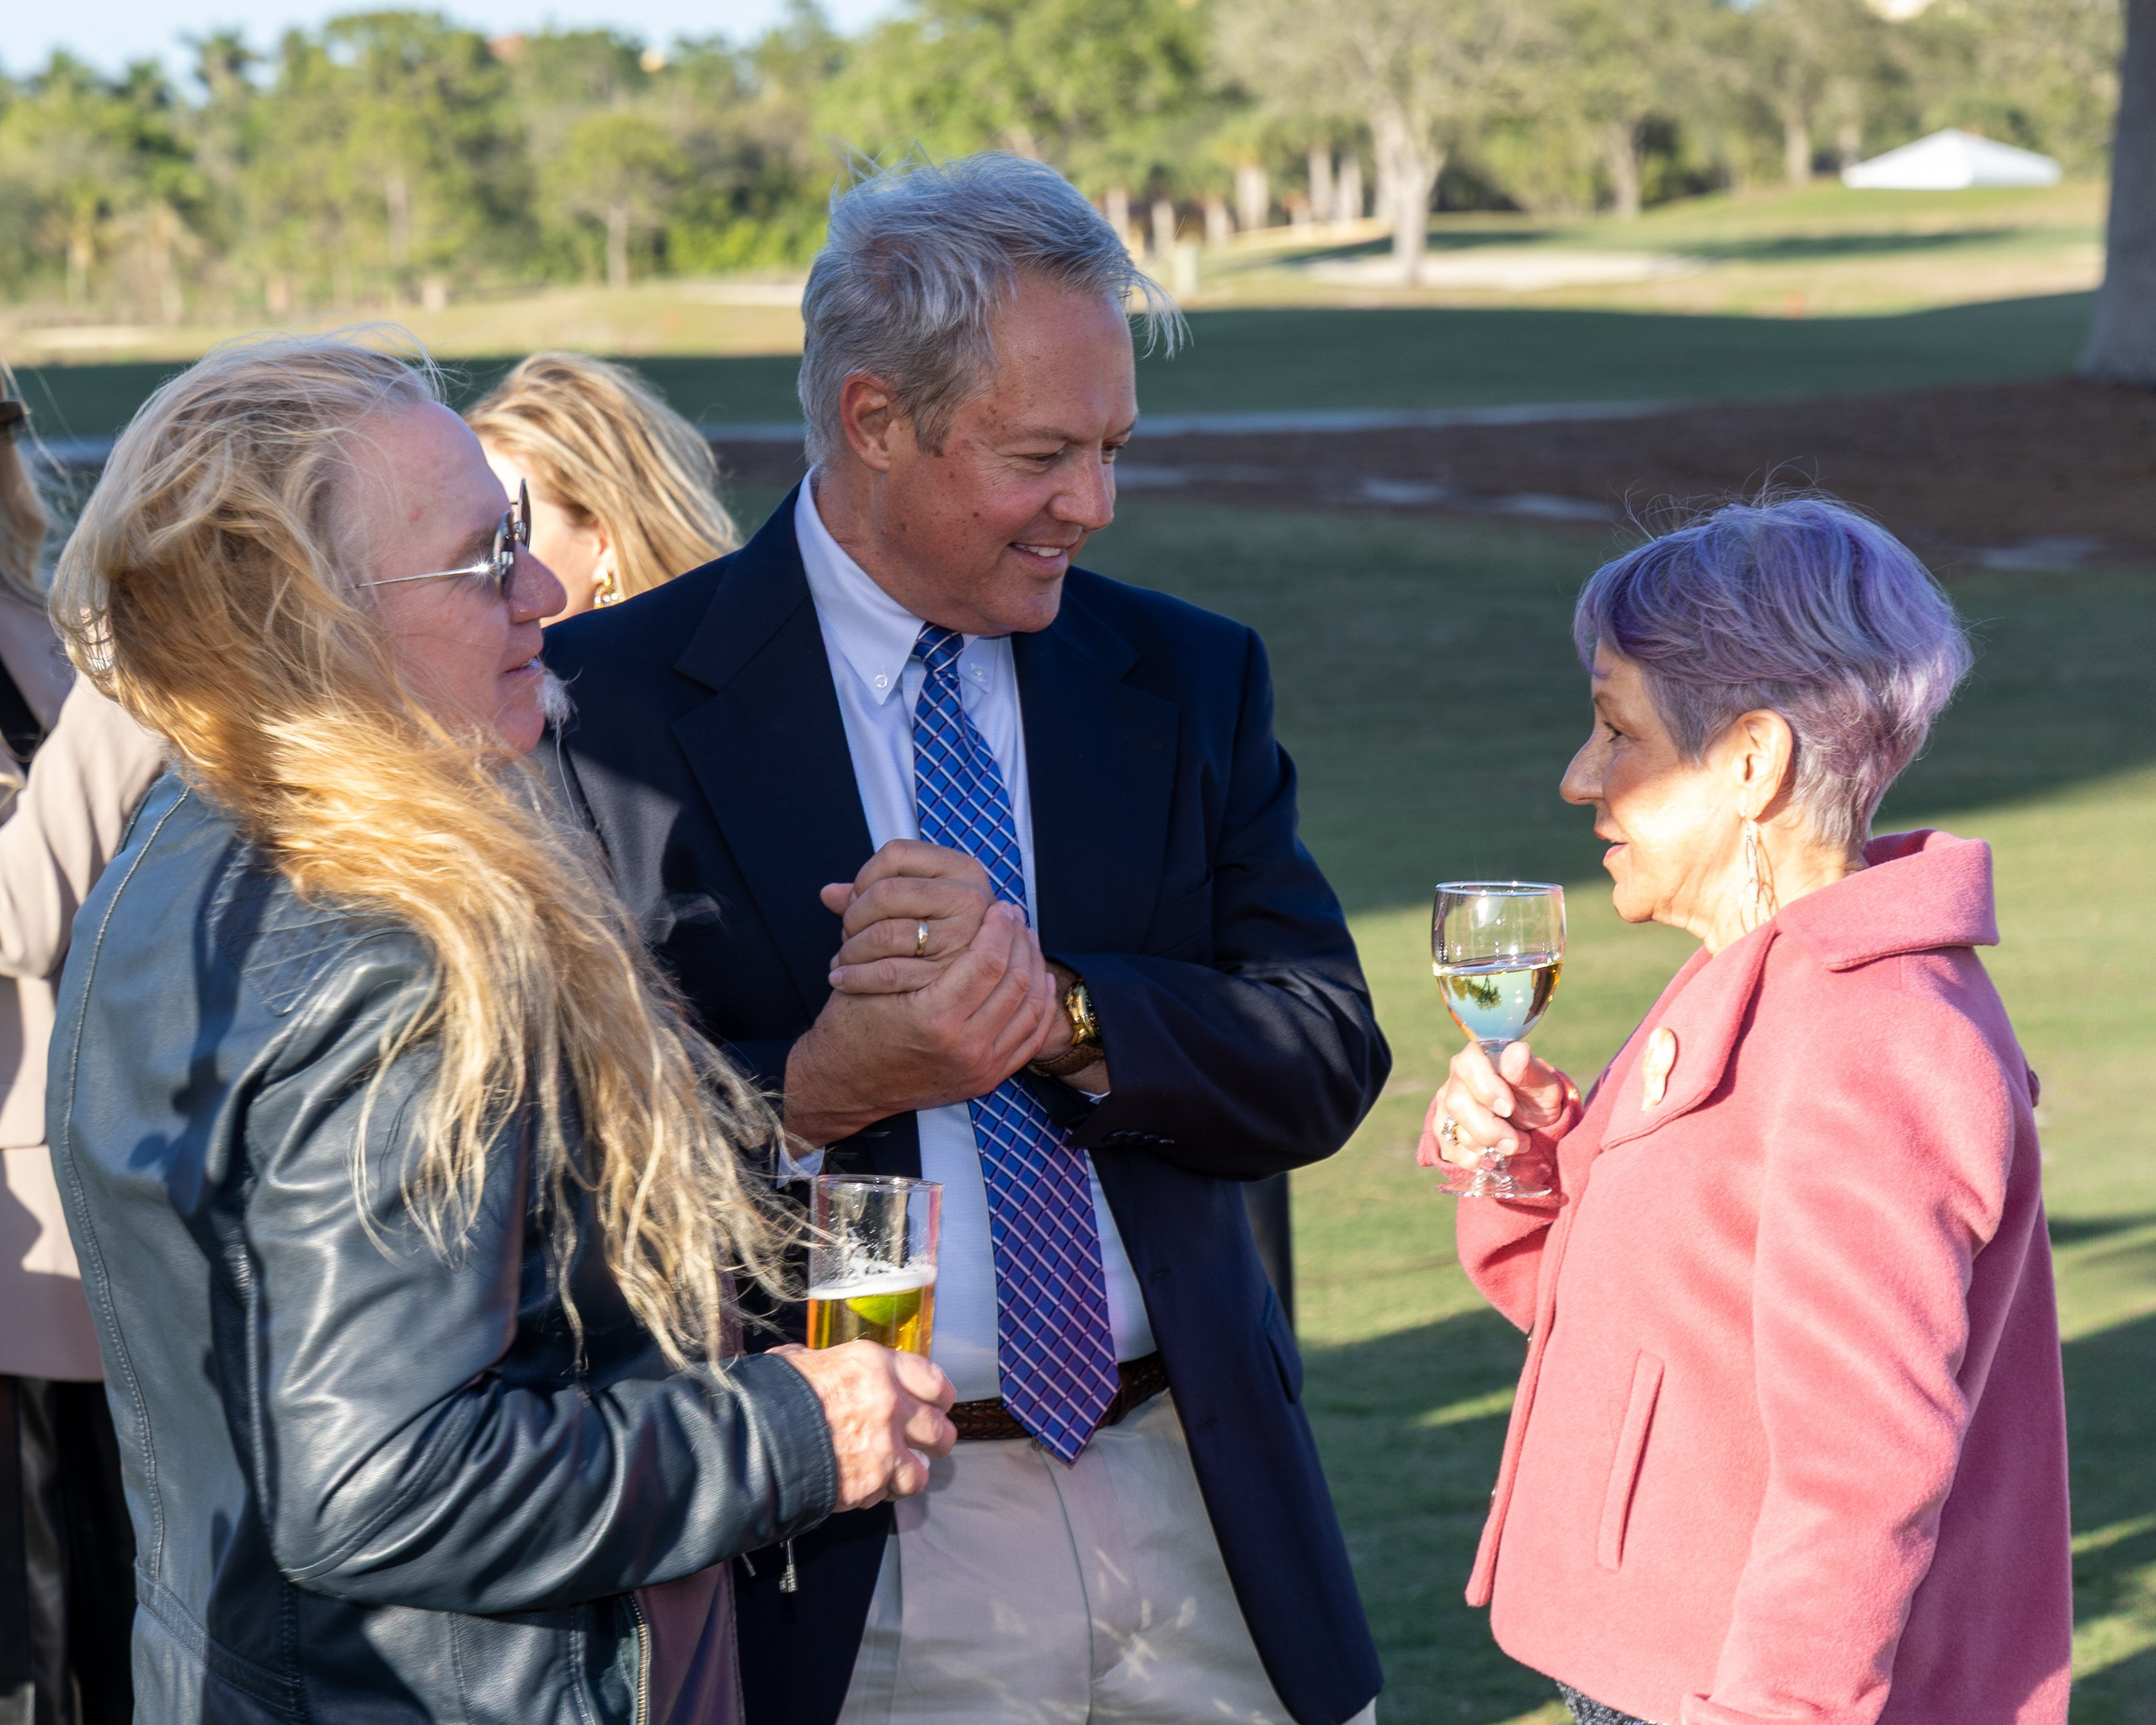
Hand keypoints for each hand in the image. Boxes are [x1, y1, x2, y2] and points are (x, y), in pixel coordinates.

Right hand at [769, 1341, 956, 1508]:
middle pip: (939, 1429)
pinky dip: (880, 1494)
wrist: (756, 1438)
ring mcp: (885, 1447)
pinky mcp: (872, 1484)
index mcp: (876, 1366)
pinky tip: (864, 1487)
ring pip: (922, 1472)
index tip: (939, 1405)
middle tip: (928, 1445)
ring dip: (910, 1474)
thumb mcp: (802, 1360)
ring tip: (897, 1474)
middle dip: (936, 1440)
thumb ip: (824, 1364)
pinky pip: (889, 1494)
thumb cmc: (773, 1394)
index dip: (940, 1397)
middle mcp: (890, 1404)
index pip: (934, 1381)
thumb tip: (815, 1364)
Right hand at [784, 902, 1057, 1144]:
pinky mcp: (987, 1078)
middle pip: (1016, 981)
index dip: (998, 927)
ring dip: (1034, 967)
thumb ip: (899, 932)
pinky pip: (1031, 1038)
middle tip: (1016, 918)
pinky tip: (1039, 979)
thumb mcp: (868, 977)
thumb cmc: (850, 1025)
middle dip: (1020, 942)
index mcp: (933, 1017)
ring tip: (1026, 941)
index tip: (999, 907)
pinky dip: (1040, 1005)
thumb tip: (928, 890)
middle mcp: (963, 1046)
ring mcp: (979, 1067)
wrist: (845, 1085)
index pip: (988, 961)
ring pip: (1030, 1007)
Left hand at [824, 840, 995, 994]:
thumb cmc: (941, 941)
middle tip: (848, 933)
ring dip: (852, 949)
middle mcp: (972, 899)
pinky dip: (857, 976)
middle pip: (885, 893)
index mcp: (964, 871)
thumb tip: (829, 894)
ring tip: (846, 958)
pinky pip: (889, 971)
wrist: (977, 993)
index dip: (864, 875)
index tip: (857, 898)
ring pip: (884, 933)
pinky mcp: (951, 975)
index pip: (896, 854)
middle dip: (854, 916)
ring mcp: (965, 938)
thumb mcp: (921, 907)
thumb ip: (874, 896)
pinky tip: (844, 979)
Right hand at [1418, 1040, 1575, 1172]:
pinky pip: (1450, 1151)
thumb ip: (1528, 1071)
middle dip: (1490, 1129)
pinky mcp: (1442, 1131)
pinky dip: (1477, 1160)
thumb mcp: (1543, 1086)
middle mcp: (1456, 1078)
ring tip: (1515, 1145)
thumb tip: (1518, 1050)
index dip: (1486, 1088)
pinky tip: (1495, 1155)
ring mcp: (1445, 1105)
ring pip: (1455, 1130)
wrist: (1531, 1125)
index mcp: (1478, 1057)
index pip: (1469, 1065)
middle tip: (1518, 1142)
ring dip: (1489, 1147)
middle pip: (1458, 1103)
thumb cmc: (1536, 1099)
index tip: (1509, 1108)